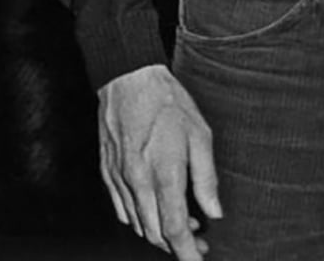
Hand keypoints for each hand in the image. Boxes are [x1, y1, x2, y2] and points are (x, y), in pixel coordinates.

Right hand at [98, 63, 222, 258]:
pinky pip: (123, 211)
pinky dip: (140, 219)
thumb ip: (206, 178)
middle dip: (177, 246)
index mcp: (163, 174)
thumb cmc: (168, 102)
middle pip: (156, 234)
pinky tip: (155, 209)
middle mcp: (138, 183)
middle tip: (199, 241)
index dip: (188, 253)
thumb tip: (214, 212)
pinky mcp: (108, 174)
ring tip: (184, 224)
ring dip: (160, 233)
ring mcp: (119, 180)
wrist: (128, 79)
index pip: (175, 230)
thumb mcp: (199, 134)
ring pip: (138, 225)